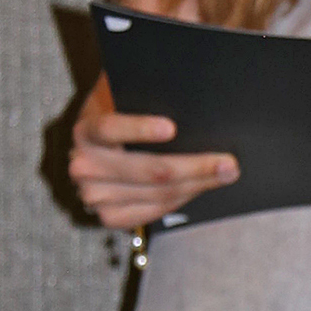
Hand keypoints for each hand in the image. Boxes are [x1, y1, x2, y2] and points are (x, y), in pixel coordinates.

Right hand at [69, 72, 236, 229]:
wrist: (100, 145)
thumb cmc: (121, 114)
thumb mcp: (123, 96)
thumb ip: (143, 94)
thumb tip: (188, 95)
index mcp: (86, 130)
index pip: (110, 128)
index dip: (140, 129)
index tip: (171, 128)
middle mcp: (83, 165)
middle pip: (146, 170)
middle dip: (194, 166)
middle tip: (227, 161)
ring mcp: (94, 194)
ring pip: (157, 195)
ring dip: (197, 185)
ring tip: (225, 174)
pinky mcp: (108, 216)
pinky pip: (153, 211)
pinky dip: (182, 199)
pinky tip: (201, 187)